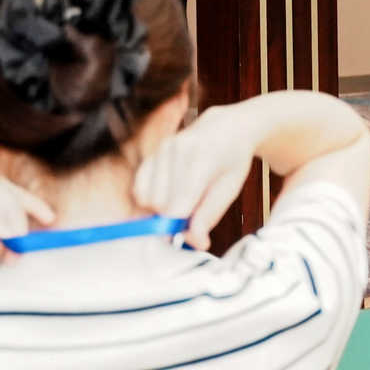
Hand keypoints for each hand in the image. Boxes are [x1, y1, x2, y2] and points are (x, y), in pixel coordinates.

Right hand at [134, 105, 257, 248]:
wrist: (226, 128)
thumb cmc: (231, 159)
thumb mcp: (230, 188)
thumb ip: (210, 215)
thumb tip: (197, 242)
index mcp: (202, 158)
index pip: (178, 206)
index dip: (181, 225)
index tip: (190, 229)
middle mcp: (178, 150)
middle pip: (160, 205)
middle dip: (172, 216)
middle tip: (191, 210)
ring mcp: (161, 149)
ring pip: (146, 199)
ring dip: (160, 207)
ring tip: (181, 198)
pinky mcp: (151, 153)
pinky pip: (139, 188)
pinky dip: (150, 198)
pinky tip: (168, 192)